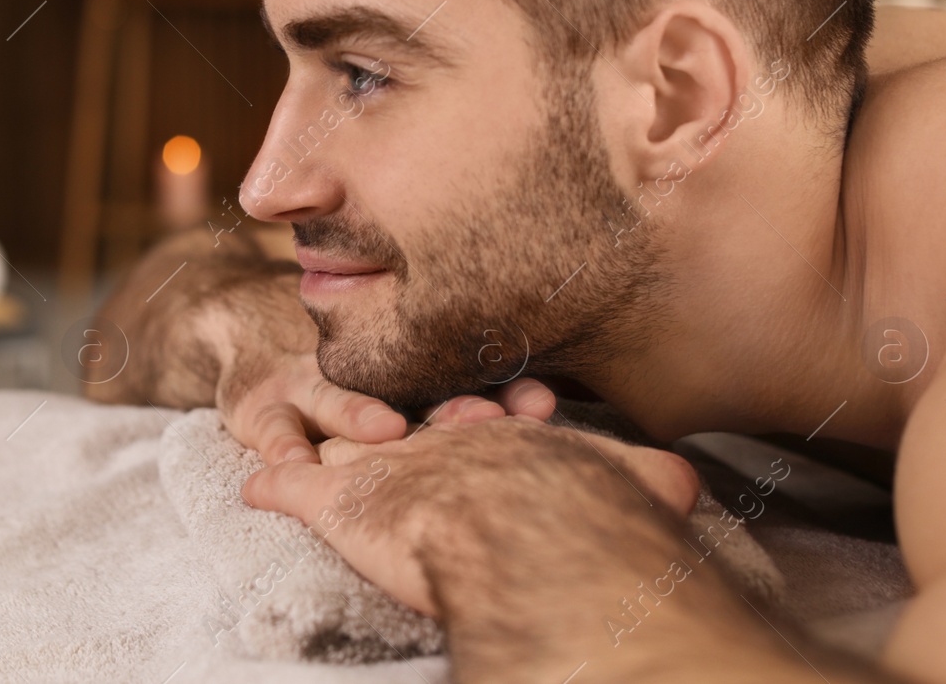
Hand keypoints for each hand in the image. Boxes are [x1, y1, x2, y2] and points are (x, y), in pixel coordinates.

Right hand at [209, 292, 558, 465]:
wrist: (246, 330)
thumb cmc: (347, 382)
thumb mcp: (406, 389)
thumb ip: (479, 415)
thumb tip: (593, 456)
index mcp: (408, 377)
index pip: (464, 382)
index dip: (504, 393)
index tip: (543, 406)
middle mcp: (362, 377)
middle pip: (407, 388)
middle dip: (444, 406)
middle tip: (484, 420)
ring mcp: (309, 388)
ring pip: (338, 400)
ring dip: (361, 415)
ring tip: (386, 431)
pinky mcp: (259, 408)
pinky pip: (273, 429)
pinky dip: (282, 447)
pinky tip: (293, 462)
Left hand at [240, 415, 700, 617]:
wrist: (524, 524)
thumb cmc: (581, 508)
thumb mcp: (638, 486)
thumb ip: (654, 480)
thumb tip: (687, 482)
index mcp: (494, 440)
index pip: (478, 425)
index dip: (485, 422)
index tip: (505, 421)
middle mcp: (434, 445)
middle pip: (410, 427)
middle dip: (414, 425)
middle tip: (437, 428)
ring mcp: (380, 468)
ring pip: (346, 443)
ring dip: (338, 442)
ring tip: (330, 444)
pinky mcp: (333, 499)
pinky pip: (289, 482)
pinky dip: (274, 483)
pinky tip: (257, 484)